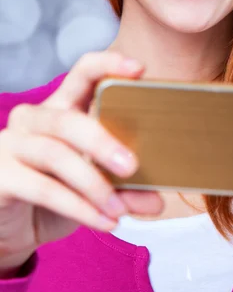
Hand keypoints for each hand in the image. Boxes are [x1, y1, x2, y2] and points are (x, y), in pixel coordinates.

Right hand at [0, 51, 163, 266]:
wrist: (11, 226)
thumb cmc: (57, 192)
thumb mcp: (95, 186)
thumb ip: (125, 189)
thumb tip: (157, 200)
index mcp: (62, 106)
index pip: (84, 72)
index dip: (109, 65)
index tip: (140, 70)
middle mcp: (34, 118)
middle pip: (69, 120)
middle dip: (103, 142)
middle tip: (132, 166)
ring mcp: (11, 144)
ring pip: (56, 155)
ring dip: (93, 184)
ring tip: (119, 208)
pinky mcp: (0, 175)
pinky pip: (43, 188)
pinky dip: (79, 208)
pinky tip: (104, 222)